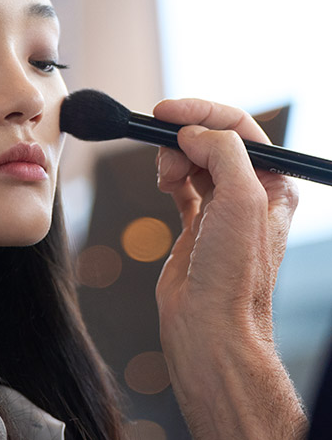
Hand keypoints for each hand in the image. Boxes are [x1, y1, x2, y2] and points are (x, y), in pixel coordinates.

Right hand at [154, 98, 298, 350]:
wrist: (210, 327)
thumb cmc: (234, 277)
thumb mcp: (241, 199)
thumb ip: (222, 152)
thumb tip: (191, 132)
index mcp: (274, 184)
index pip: (239, 128)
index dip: (202, 113)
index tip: (167, 112)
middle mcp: (250, 195)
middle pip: (212, 141)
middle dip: (183, 139)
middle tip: (166, 154)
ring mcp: (221, 211)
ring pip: (192, 160)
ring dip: (173, 159)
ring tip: (165, 179)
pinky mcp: (195, 226)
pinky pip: (180, 186)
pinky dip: (168, 177)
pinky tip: (164, 185)